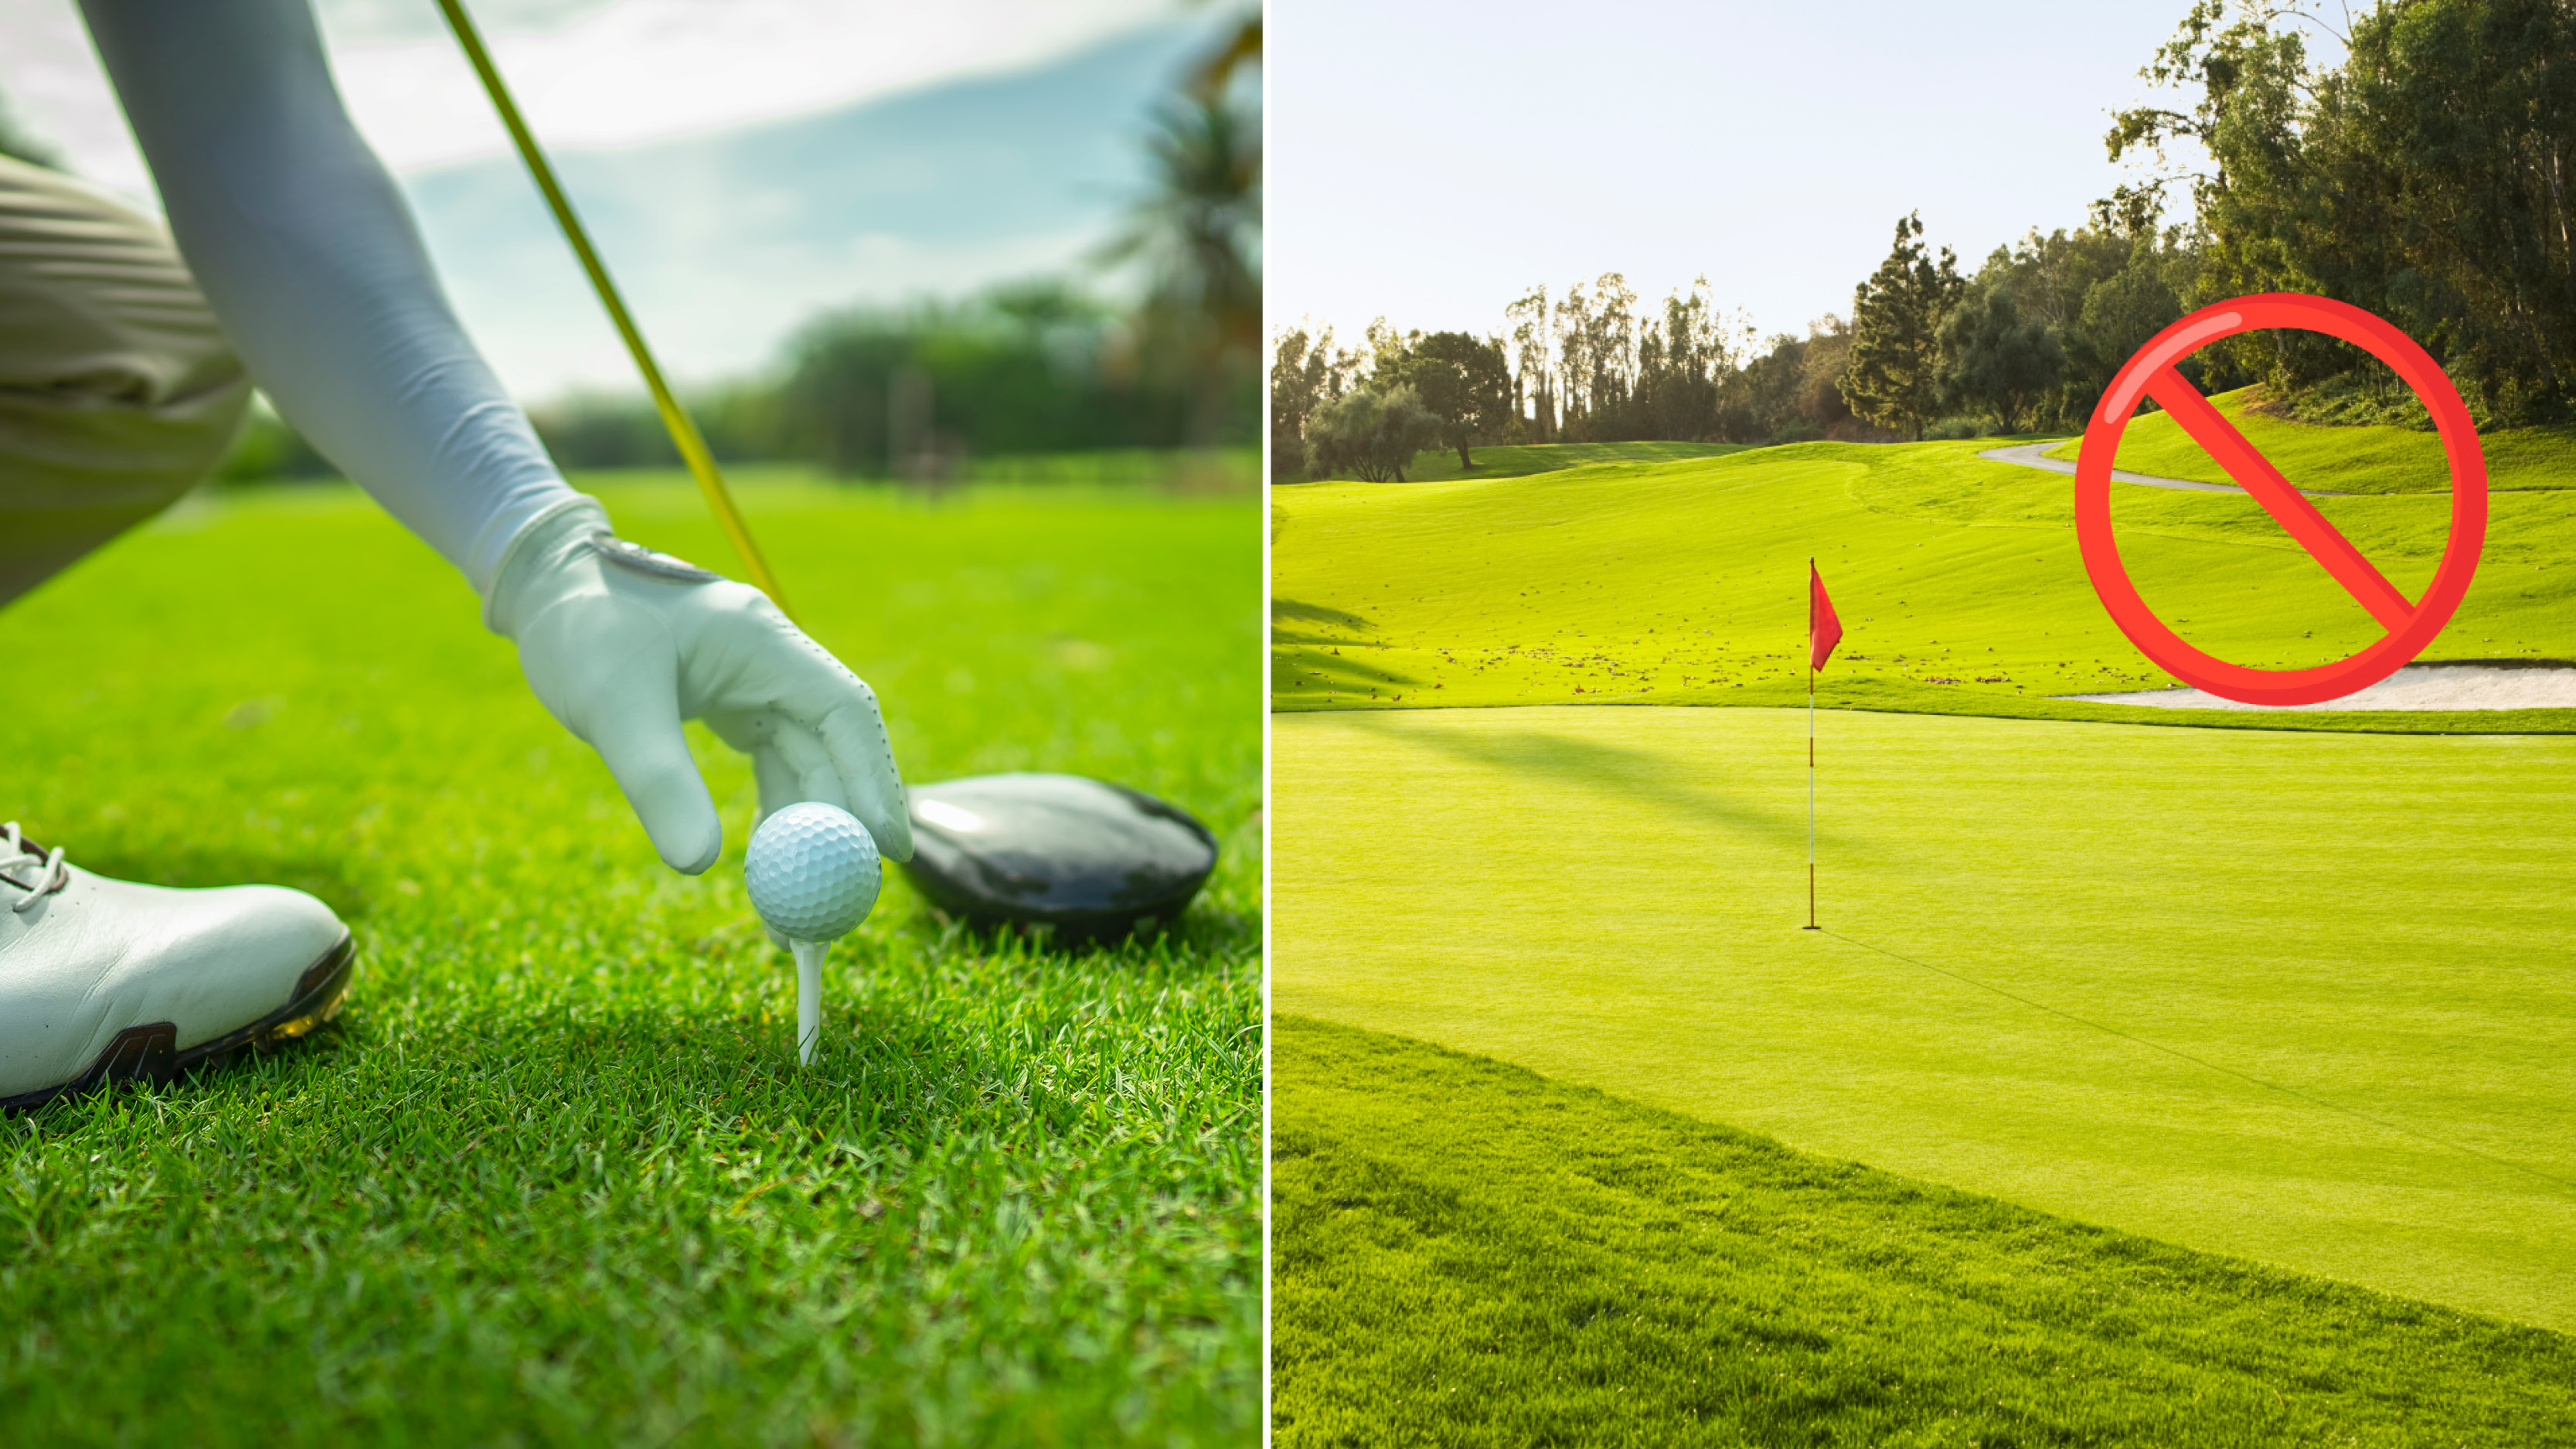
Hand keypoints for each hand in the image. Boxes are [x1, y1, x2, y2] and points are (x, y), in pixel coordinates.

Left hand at [484, 499, 911, 873]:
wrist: (543, 587)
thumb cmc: (579, 629)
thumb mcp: (613, 708)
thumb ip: (659, 783)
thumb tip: (698, 866)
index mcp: (762, 639)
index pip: (843, 710)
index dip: (874, 779)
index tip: (889, 848)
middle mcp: (772, 657)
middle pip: (833, 744)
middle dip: (842, 821)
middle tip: (843, 897)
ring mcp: (754, 679)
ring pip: (805, 759)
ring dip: (809, 827)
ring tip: (803, 901)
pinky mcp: (731, 700)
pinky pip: (772, 761)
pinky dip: (776, 811)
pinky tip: (770, 860)